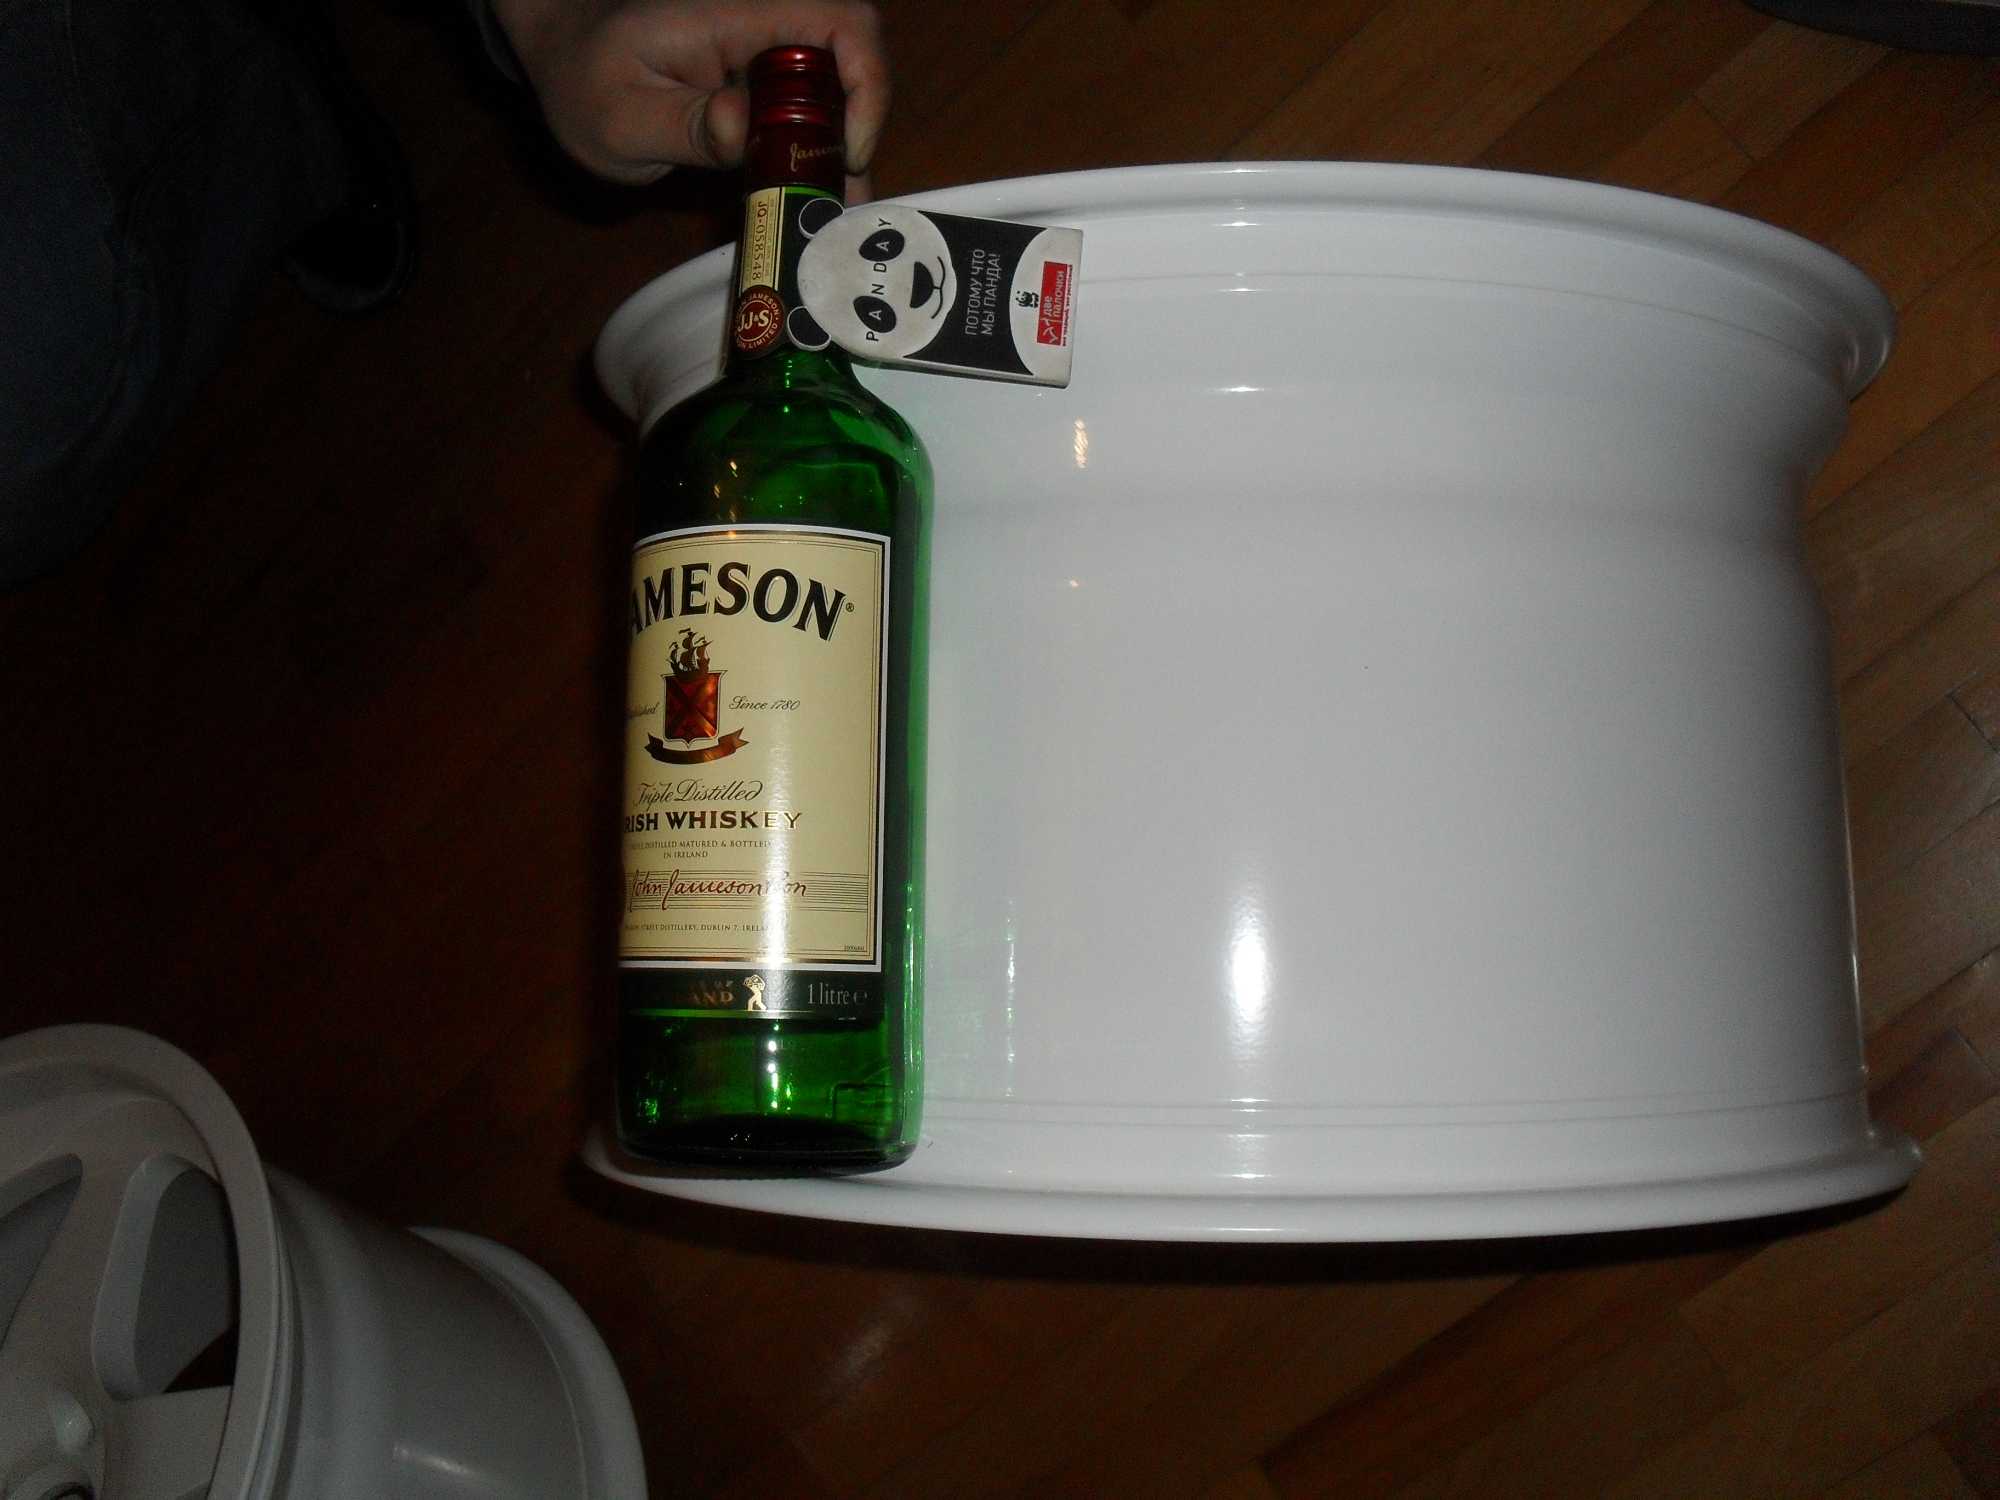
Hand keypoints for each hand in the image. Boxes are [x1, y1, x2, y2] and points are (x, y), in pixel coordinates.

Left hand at [492, 0, 889, 192]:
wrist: (562, 50)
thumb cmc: (581, 79)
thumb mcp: (619, 120)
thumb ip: (685, 128)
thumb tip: (744, 128)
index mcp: (731, 13)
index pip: (839, 22)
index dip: (866, 85)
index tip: (849, 153)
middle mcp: (760, 19)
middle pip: (851, 57)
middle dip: (858, 131)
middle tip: (838, 203)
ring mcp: (764, 43)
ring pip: (837, 84)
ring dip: (839, 147)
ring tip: (824, 211)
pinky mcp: (763, 70)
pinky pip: (811, 99)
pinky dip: (816, 147)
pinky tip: (802, 193)